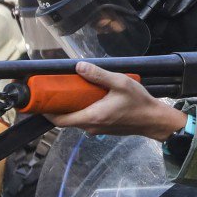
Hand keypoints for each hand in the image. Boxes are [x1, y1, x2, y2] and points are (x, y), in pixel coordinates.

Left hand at [46, 61, 188, 139]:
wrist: (155, 120)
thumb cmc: (139, 103)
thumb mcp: (120, 83)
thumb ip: (98, 75)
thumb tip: (79, 66)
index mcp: (92, 117)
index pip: (59, 120)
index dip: (46, 111)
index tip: (41, 100)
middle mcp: (91, 127)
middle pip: (66, 119)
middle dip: (59, 106)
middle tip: (58, 89)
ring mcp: (98, 129)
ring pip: (77, 119)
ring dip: (73, 107)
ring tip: (74, 90)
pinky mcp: (104, 128)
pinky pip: (88, 120)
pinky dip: (84, 110)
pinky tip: (90, 98)